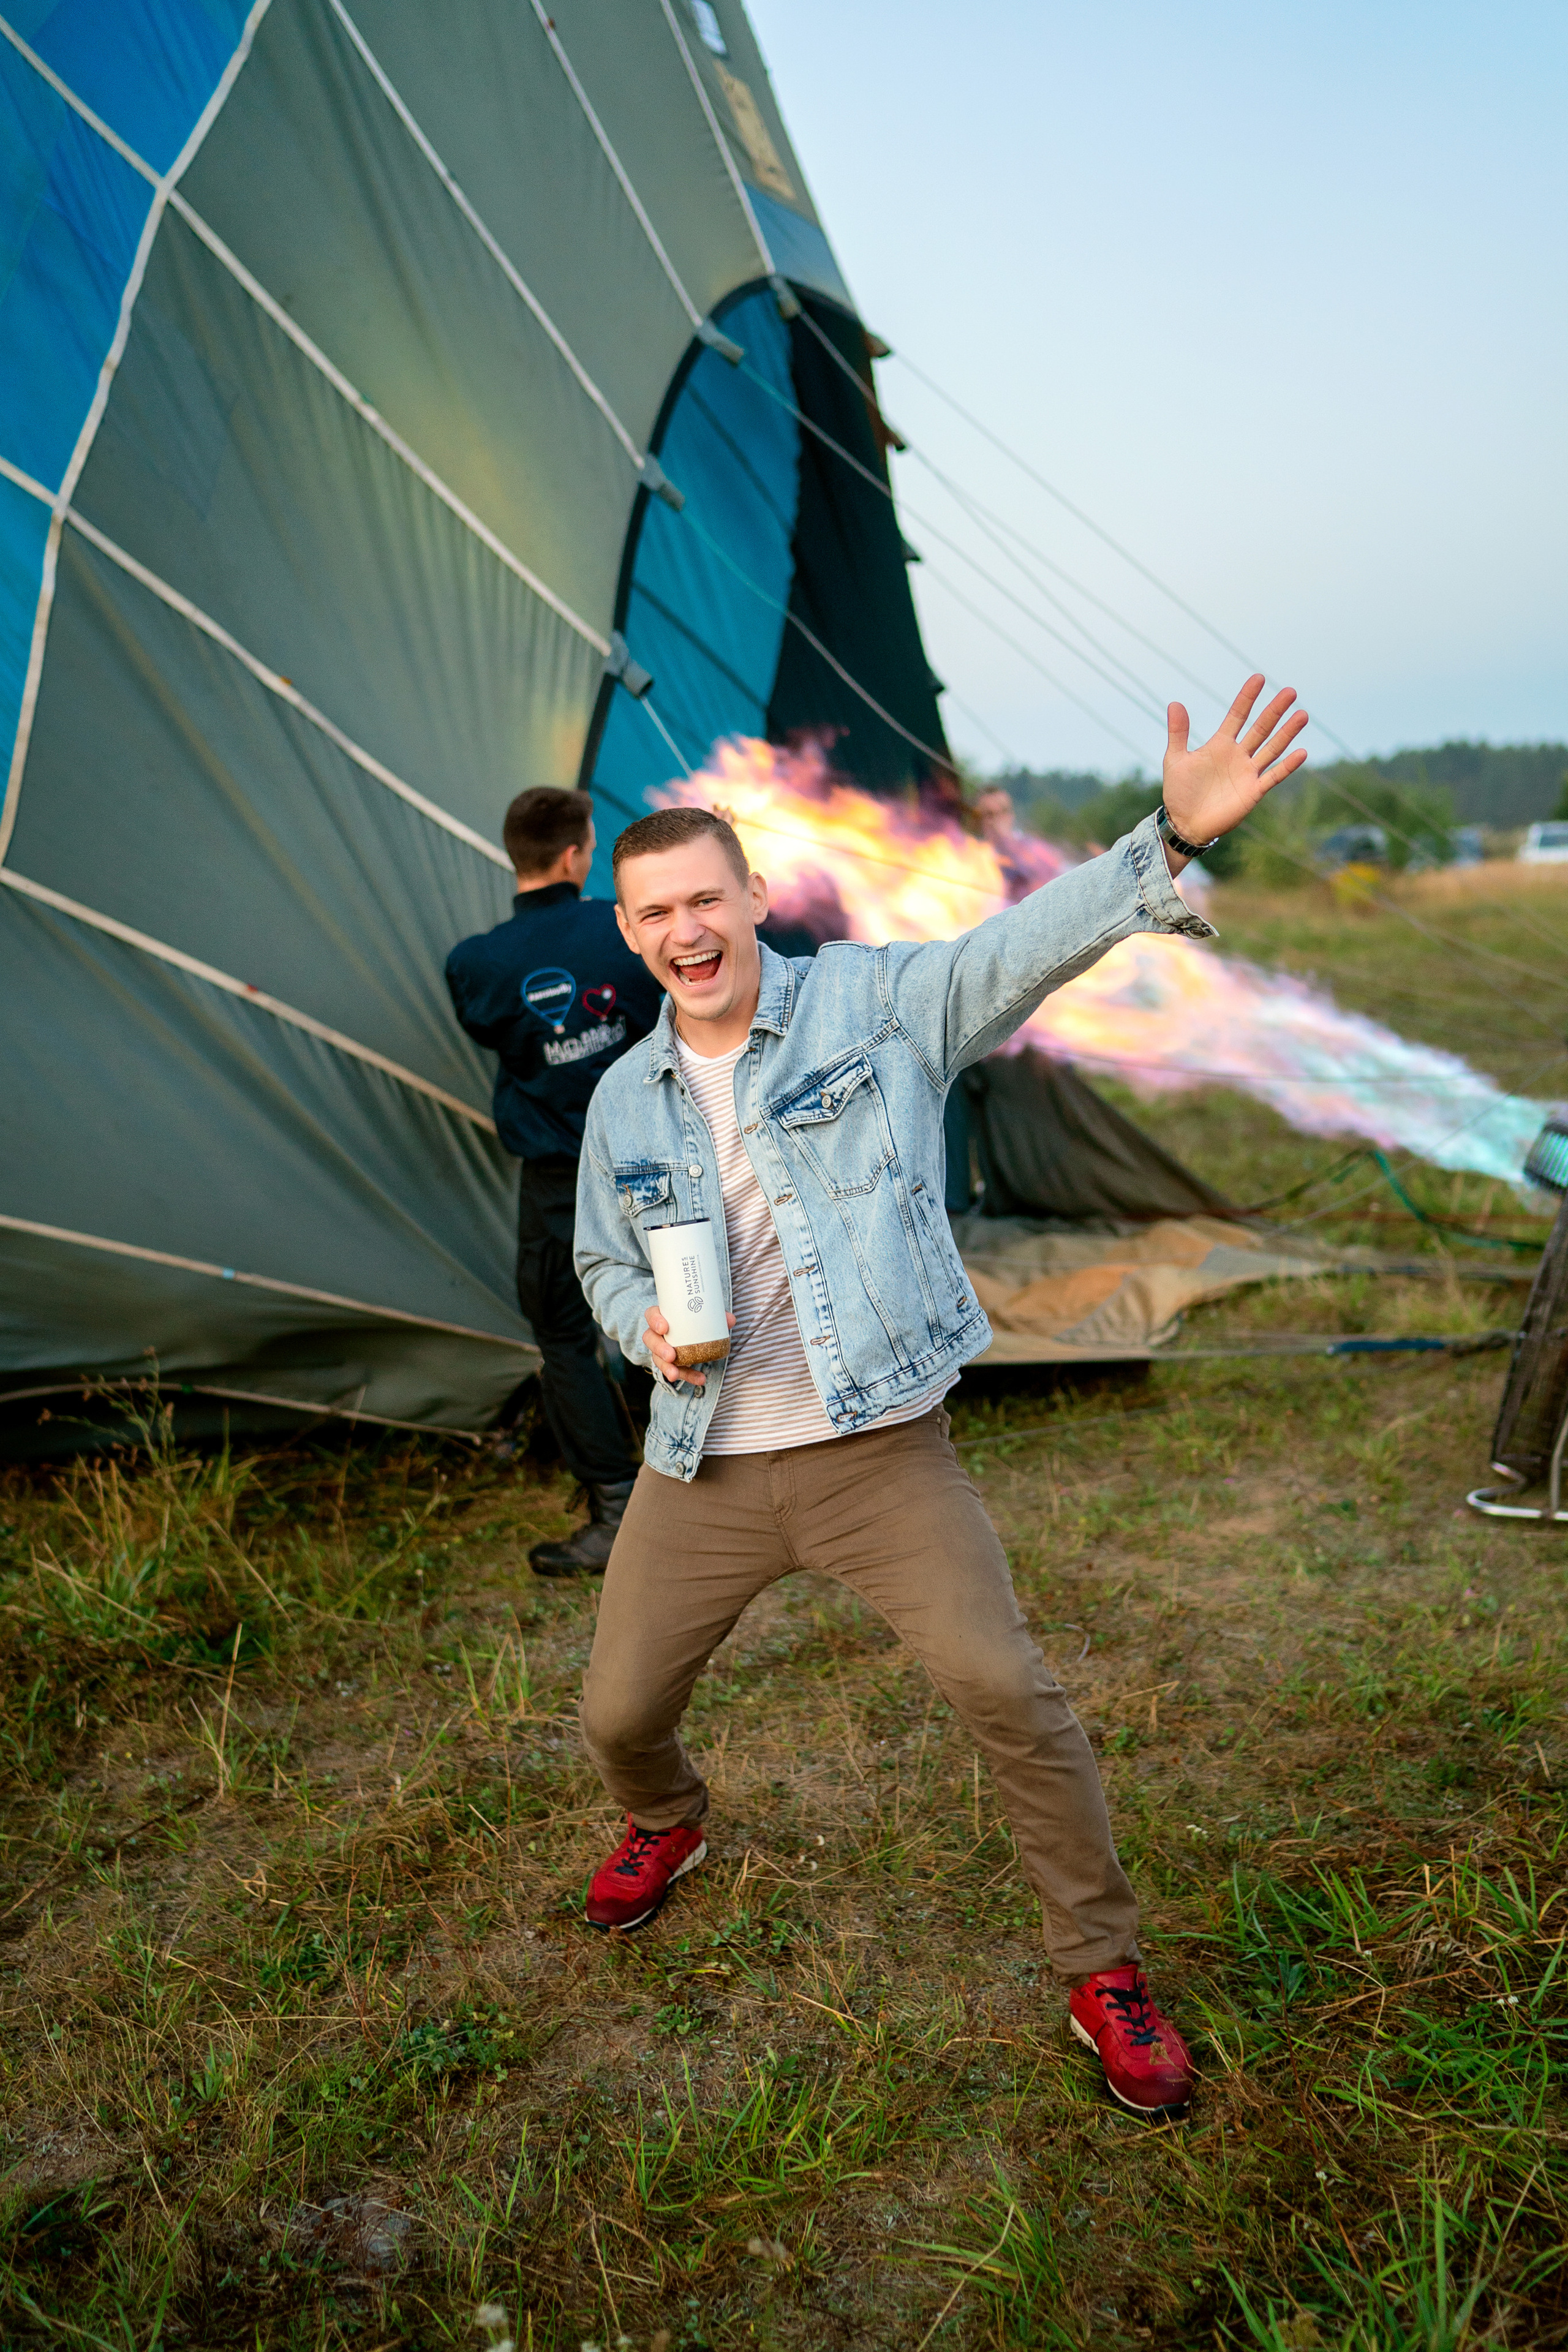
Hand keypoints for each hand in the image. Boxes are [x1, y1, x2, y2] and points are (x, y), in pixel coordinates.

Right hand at [644, 1302, 734, 1387]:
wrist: (691, 1333)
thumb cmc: (692, 1320)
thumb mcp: (703, 1316)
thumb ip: (716, 1317)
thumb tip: (730, 1319)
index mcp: (663, 1316)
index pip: (651, 1315)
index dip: (655, 1321)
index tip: (664, 1327)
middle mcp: (657, 1333)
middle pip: (650, 1339)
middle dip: (659, 1348)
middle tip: (670, 1355)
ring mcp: (660, 1349)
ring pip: (657, 1358)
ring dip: (666, 1367)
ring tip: (674, 1374)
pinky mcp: (669, 1363)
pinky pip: (675, 1371)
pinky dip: (687, 1376)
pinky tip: (699, 1380)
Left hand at [1162, 674, 1307, 848]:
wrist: (1184, 824)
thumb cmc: (1179, 792)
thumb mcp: (1175, 759)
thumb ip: (1178, 733)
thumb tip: (1175, 703)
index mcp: (1220, 744)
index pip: (1237, 716)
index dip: (1247, 698)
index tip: (1258, 678)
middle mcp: (1238, 755)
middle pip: (1261, 728)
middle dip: (1275, 710)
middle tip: (1290, 691)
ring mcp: (1248, 773)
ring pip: (1272, 748)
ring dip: (1287, 733)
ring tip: (1302, 715)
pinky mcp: (1253, 792)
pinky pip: (1273, 776)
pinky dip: (1287, 766)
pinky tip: (1301, 752)